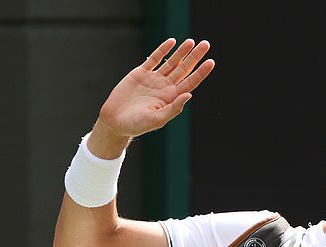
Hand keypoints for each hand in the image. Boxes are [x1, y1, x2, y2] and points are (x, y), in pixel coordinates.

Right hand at [89, 38, 214, 156]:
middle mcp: (164, 87)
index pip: (190, 83)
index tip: (211, 61)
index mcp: (170, 98)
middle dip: (195, 57)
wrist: (114, 121)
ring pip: (171, 62)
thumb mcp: (156, 120)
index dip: (201, 72)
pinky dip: (162, 50)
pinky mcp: (141, 74)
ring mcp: (153, 79)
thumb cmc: (135, 125)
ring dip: (181, 52)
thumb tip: (189, 95)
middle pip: (184, 69)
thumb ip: (173, 109)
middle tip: (206, 44)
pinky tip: (171, 42)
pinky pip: (154, 59)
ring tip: (191, 41)